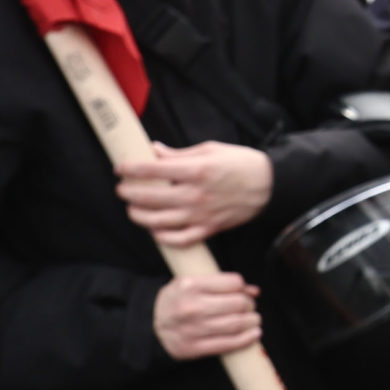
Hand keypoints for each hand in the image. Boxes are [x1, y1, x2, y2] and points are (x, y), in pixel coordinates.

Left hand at [116, 142, 272, 245]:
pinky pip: (179, 239)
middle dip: (129, 193)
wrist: (270, 185)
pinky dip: (162, 237)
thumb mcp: (211, 150)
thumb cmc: (241, 163)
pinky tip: (154, 230)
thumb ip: (179, 154)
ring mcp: (201, 214)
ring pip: (159, 221)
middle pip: (150, 198)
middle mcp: (196, 194)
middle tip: (122, 189)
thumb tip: (153, 151)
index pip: (154, 170)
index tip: (119, 168)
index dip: (131, 169)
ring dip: (139, 216)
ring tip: (132, 210)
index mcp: (197, 170)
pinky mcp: (209, 229)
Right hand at [154, 271, 262, 360]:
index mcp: (190, 285)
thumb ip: (221, 283)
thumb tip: (254, 291)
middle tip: (250, 306)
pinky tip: (254, 334)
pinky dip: (246, 339)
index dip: (243, 287)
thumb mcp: (191, 283)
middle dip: (249, 305)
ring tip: (254, 319)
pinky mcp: (194, 348)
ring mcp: (193, 329)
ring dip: (252, 322)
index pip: (233, 282)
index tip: (244, 291)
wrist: (149, 325)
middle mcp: (191, 307)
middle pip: (238, 304)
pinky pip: (228, 344)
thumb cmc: (176, 301)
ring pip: (236, 324)